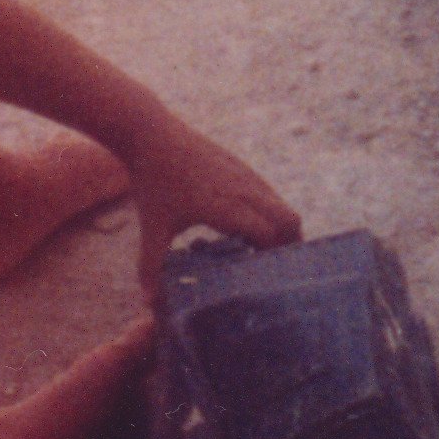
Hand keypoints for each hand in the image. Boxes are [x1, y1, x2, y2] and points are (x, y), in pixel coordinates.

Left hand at [124, 110, 301, 287]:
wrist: (152, 135)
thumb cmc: (152, 183)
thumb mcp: (151, 228)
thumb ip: (151, 266)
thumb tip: (149, 303)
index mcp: (226, 208)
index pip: (269, 236)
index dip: (272, 259)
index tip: (265, 280)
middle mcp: (244, 190)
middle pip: (288, 220)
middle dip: (289, 244)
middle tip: (277, 269)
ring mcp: (246, 175)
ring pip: (281, 205)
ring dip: (280, 228)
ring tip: (266, 252)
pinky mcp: (242, 167)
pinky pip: (268, 193)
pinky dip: (270, 212)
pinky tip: (250, 227)